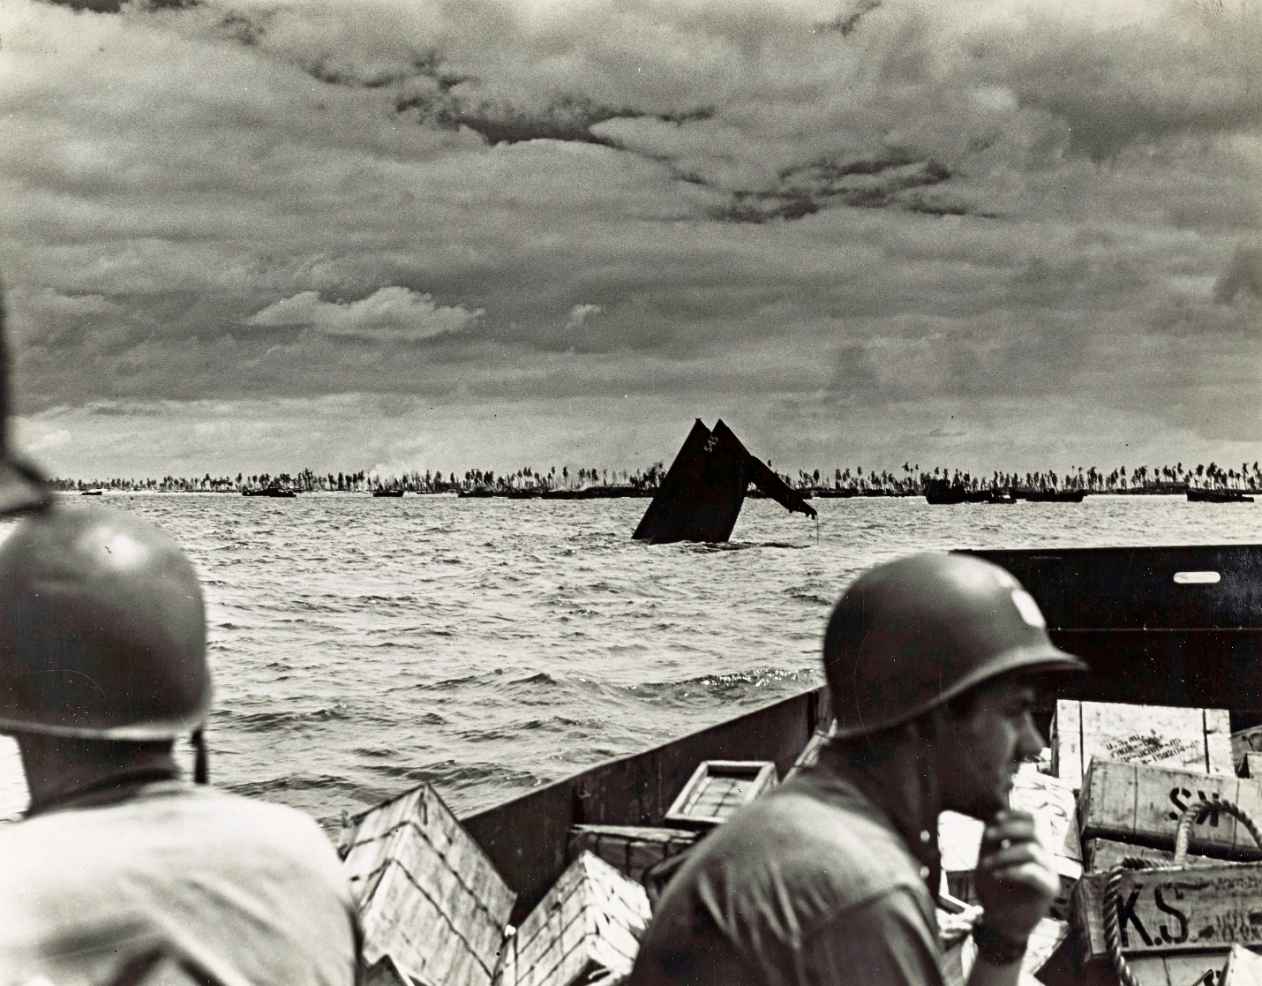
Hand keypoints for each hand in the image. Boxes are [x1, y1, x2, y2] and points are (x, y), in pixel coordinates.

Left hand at [972, 810, 1057, 941]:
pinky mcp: (1050, 888)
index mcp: (1031, 845)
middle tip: (988, 836)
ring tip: (985, 864)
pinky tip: (996, 875)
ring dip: (1004, 854)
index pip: (1033, 820)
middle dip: (1008, 829)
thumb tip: (993, 815)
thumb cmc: (994, 890)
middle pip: (1035, 830)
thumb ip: (991, 840)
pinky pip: (1033, 872)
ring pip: (1032, 850)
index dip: (1016, 814)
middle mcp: (1044, 856)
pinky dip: (1011, 870)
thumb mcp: (987, 859)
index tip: (995, 817)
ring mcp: (1049, 871)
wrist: (1000, 922)